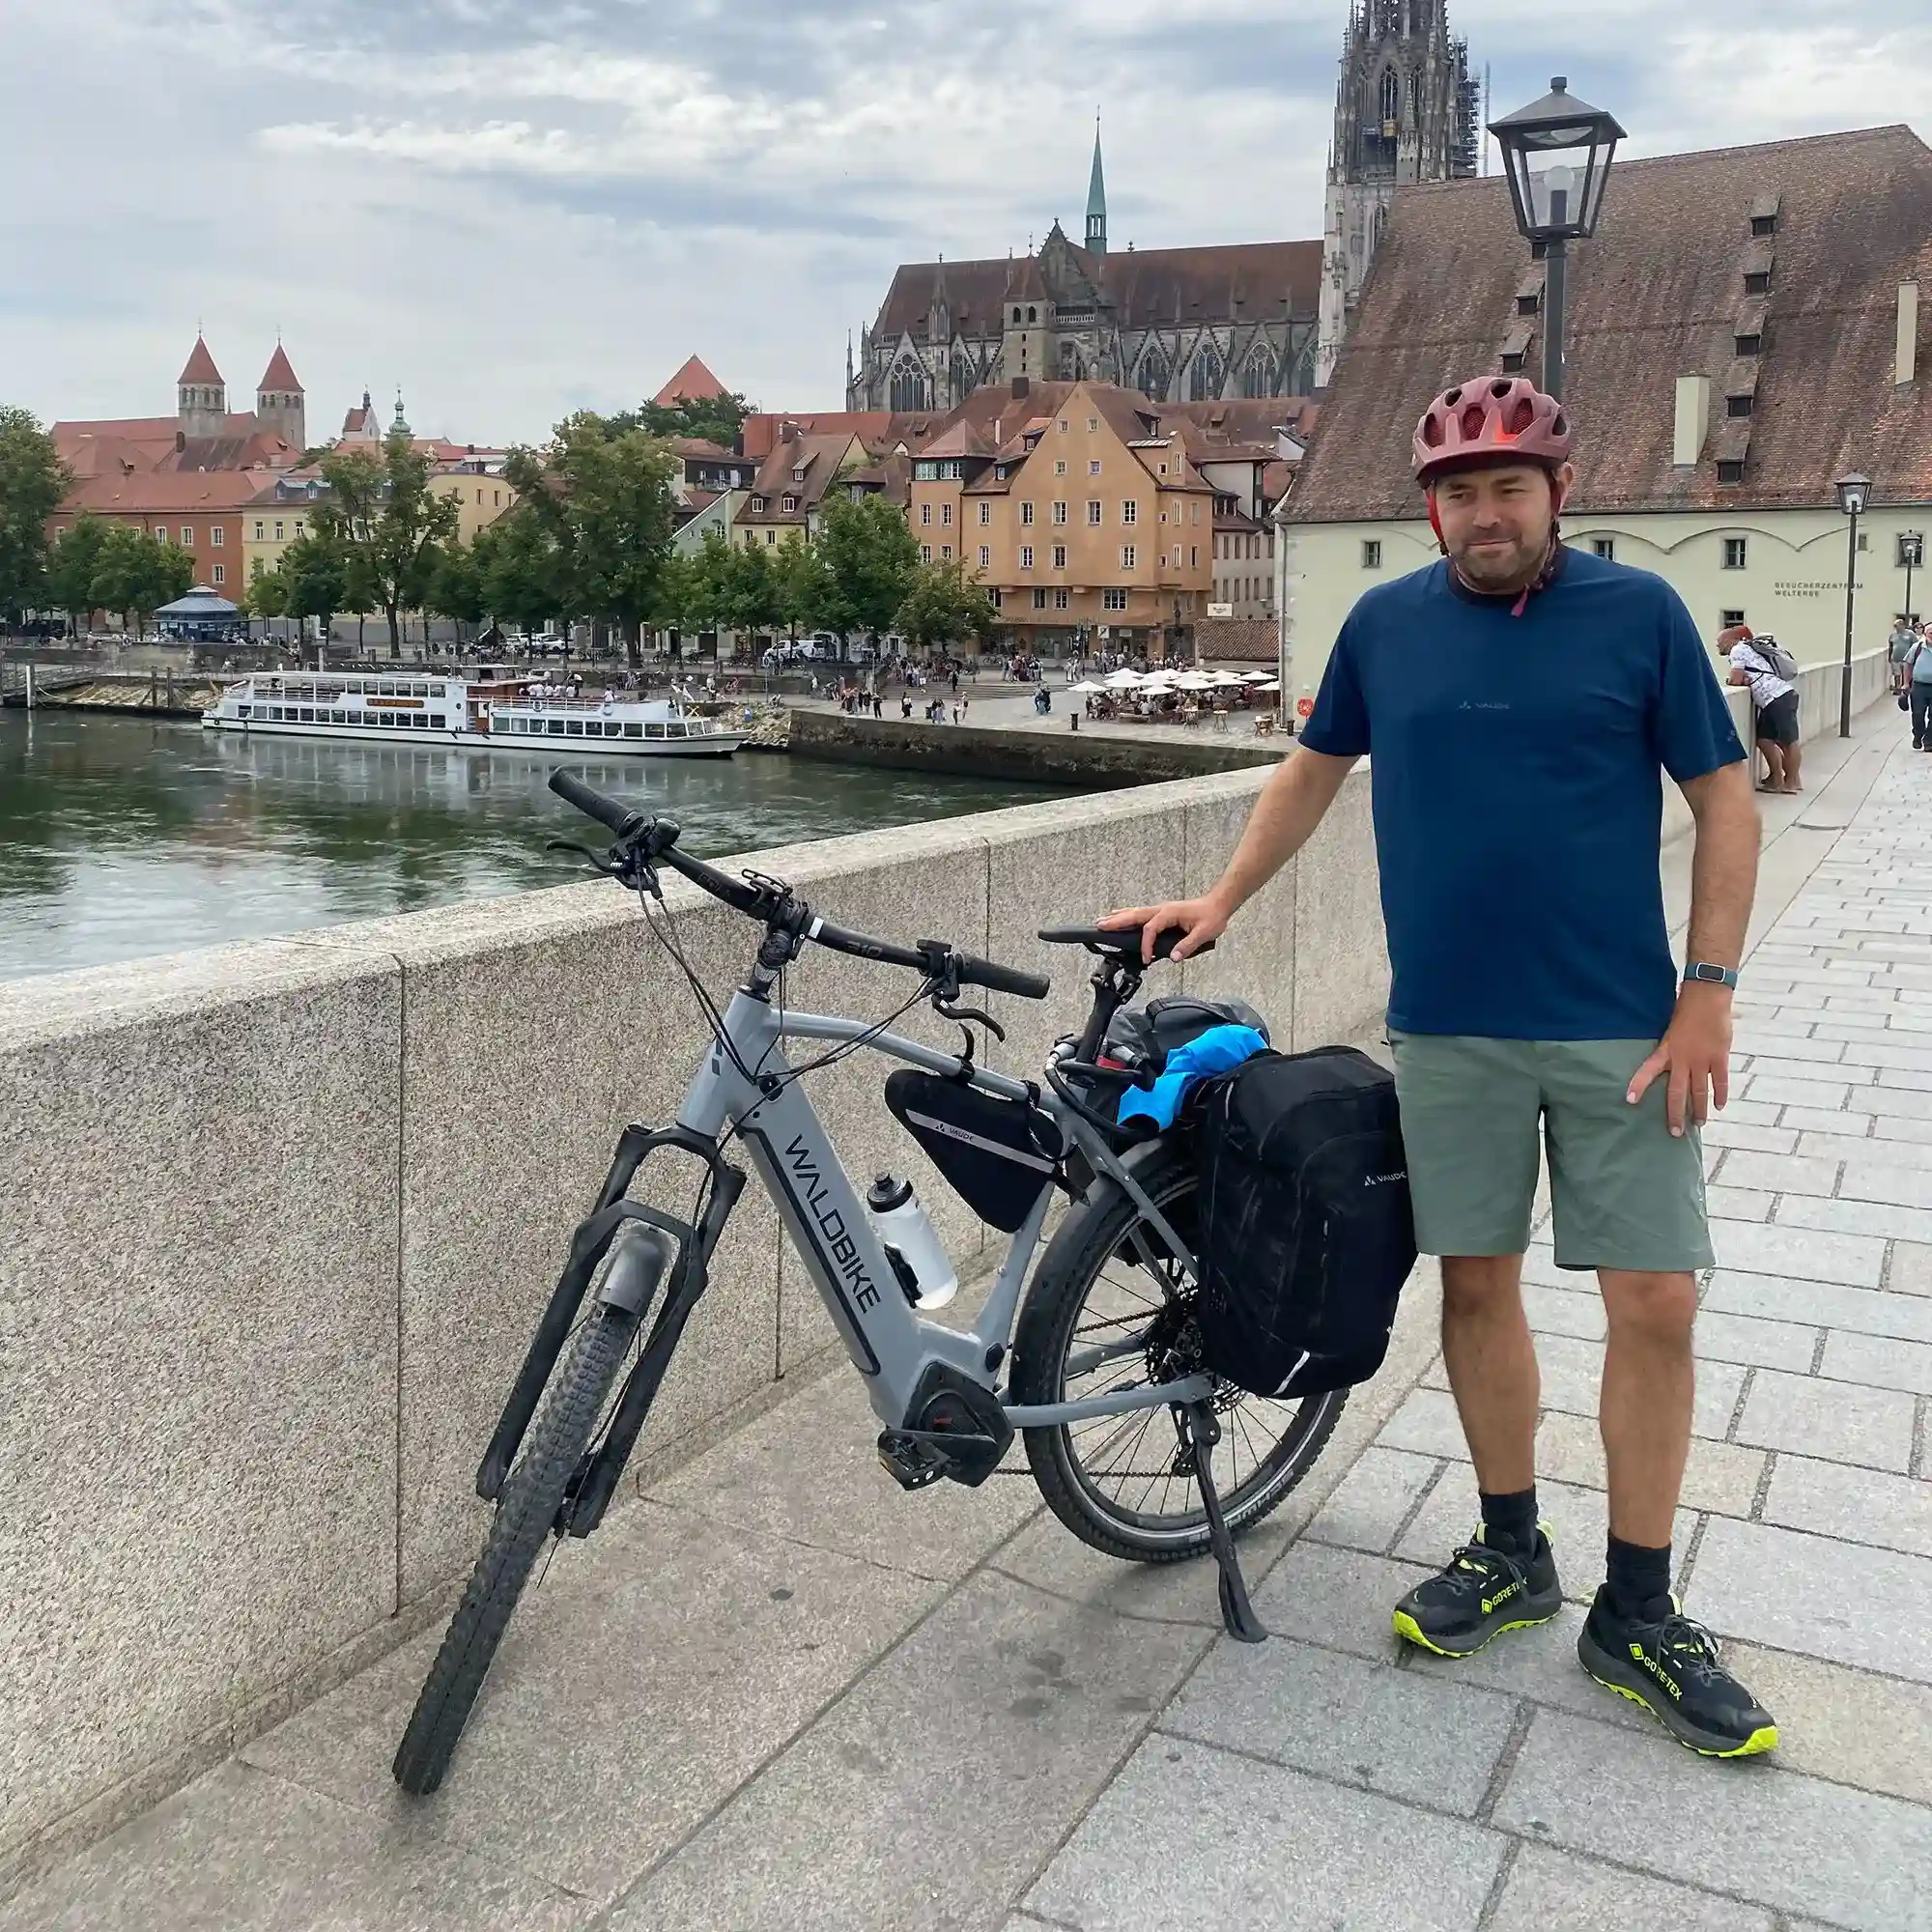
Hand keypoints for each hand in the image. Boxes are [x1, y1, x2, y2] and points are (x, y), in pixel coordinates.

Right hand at [1098, 894, 1231, 962]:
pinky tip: (1119, 917)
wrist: (1218, 904)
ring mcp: (1160, 910)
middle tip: (1099, 925)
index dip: (1146, 945)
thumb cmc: (1211, 917)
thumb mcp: (1203, 933)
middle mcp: (1161, 909)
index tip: (1146, 958)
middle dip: (1116, 921)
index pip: (1150, 929)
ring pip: (1134, 912)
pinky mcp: (1161, 912)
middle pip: (1134, 915)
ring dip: (1118, 917)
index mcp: (1169, 913)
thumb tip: (1174, 957)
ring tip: (1102, 921)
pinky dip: (1127, 915)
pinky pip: (1140, 913)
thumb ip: (1187, 945)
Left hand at [1627, 986, 1733, 1136]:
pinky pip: (1720, 1081)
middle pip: (1677, 1092)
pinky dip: (1720, 1095)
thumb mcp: (1670, 1030)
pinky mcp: (1719, 1057)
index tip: (1629, 1100)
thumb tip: (1665, 1065)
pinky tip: (1719, 1107)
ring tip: (1698, 1124)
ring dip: (1698, 1110)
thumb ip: (1669, 1049)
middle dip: (1675, 1114)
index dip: (1638, 1085)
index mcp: (1666, 1050)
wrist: (1707, 997)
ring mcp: (1702, 1060)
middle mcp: (1682, 1059)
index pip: (1647, 1070)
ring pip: (1699, 1092)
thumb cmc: (1686, 1011)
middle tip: (1675, 1132)